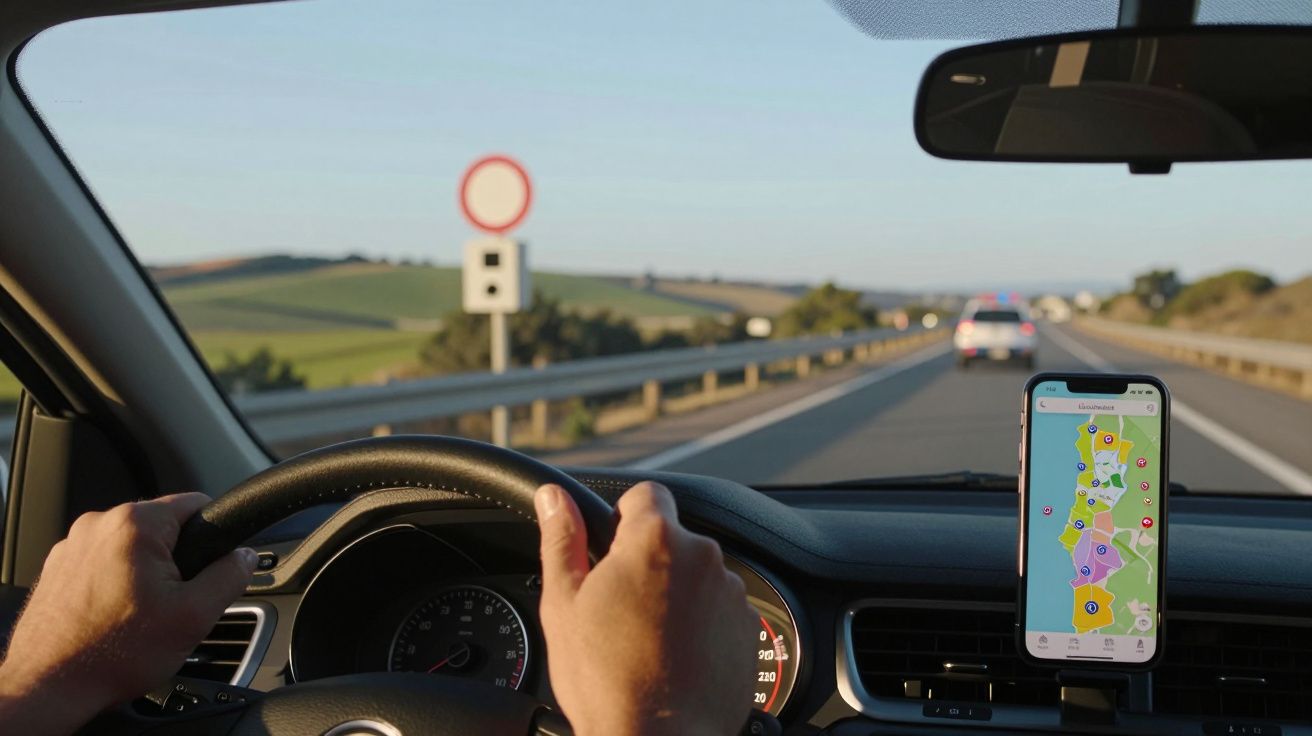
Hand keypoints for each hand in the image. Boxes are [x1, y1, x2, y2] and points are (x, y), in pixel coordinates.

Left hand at [0, 493, 257, 734]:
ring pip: (133, 548)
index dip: (214, 536)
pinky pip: (104, 564)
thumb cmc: (113, 654)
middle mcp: (99, 524)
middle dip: (176, 563)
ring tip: (139, 617)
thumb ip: (229, 577)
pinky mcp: (57, 567)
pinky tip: (114, 619)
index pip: (197, 503)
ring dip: (145, 575)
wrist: (48, 687)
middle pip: (164, 528)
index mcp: (135, 524)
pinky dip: (116, 585)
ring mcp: (73, 545)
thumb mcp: (193, 616)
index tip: (210, 568)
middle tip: (172, 605)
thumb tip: (244, 557)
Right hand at [535, 481, 756, 735]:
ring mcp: (731, 593)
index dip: (624, 519)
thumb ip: (562, 539)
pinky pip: (720, 611)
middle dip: (649, 563)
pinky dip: (701, 625)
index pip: (647, 494)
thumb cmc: (607, 680)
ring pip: (697, 576)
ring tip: (647, 640)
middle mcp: (703, 557)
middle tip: (620, 608)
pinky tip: (675, 656)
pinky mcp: (749, 628)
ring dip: (677, 595)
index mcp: (655, 539)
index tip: (612, 551)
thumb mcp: (563, 604)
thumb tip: (553, 498)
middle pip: (673, 539)